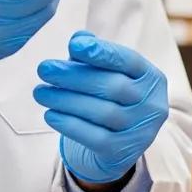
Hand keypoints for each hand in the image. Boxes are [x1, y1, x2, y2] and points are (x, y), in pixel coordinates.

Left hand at [35, 31, 169, 184]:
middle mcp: (152, 104)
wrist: (117, 145)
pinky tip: (50, 114)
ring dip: (66, 100)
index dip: (102, 52)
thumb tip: (79, 38)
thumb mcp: (107, 72)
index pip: (128, 60)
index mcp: (151, 77)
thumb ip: (94, 53)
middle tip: (44, 69)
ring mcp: (140, 132)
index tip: (73, 45)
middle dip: (75, 76)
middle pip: (113, 86)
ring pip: (102, 112)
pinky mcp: (122, 153)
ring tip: (40, 92)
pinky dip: (70, 125)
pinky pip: (95, 138)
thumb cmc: (109, 97)